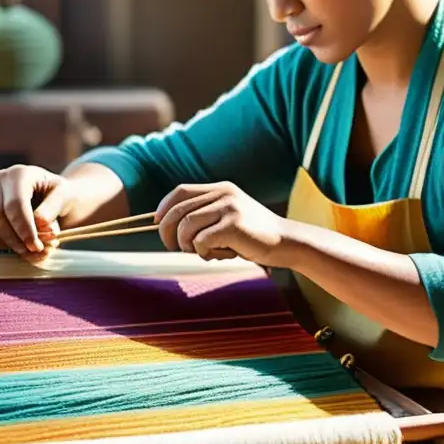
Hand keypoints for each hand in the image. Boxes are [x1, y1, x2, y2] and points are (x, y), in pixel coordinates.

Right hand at [0, 164, 73, 261]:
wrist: (47, 194)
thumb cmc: (58, 195)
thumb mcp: (65, 196)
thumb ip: (54, 208)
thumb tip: (39, 223)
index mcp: (20, 173)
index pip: (15, 204)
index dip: (24, 228)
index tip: (35, 246)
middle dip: (14, 238)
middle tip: (32, 251)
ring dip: (4, 243)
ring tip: (26, 250)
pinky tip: (13, 246)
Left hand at [154, 182, 288, 266]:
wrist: (285, 242)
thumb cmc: (253, 235)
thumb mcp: (229, 215)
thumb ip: (206, 214)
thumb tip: (167, 225)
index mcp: (221, 188)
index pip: (180, 191)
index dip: (164, 208)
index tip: (158, 224)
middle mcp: (223, 193)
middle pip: (178, 210)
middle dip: (168, 232)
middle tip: (173, 248)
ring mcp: (229, 208)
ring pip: (186, 227)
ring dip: (187, 245)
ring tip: (205, 252)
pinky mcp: (233, 225)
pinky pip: (201, 241)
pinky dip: (204, 252)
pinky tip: (220, 254)